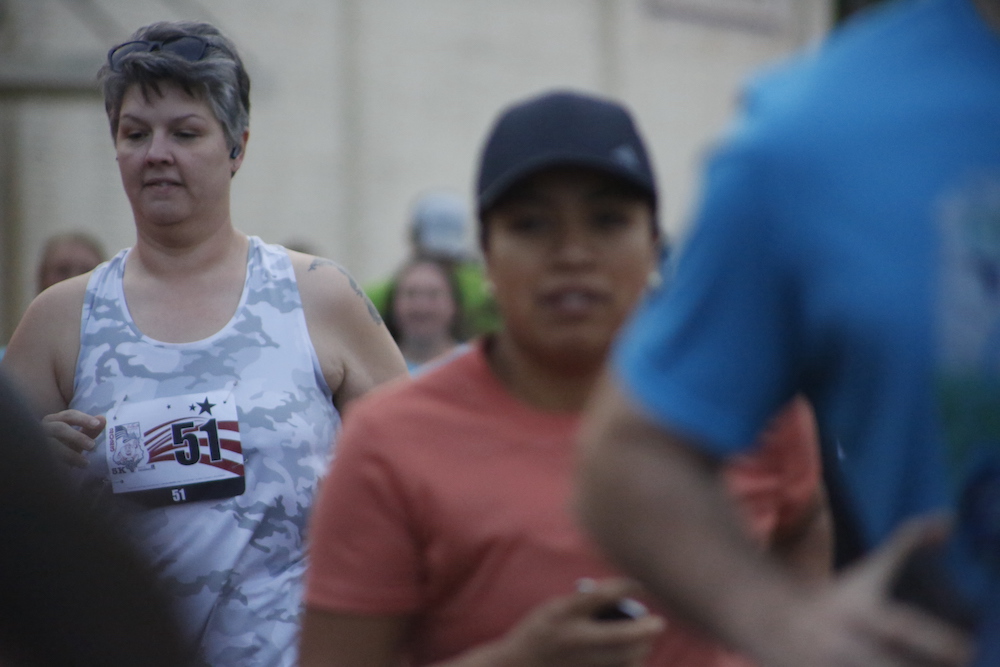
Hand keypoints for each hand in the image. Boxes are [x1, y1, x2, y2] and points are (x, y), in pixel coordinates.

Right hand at [41, 410, 105, 466]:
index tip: (97, 424)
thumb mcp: (78, 440)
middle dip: (78, 436)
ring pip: (52, 444)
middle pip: (60, 428)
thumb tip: (103, 419)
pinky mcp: (34, 456)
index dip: (84, 419)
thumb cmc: (63, 448)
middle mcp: (43, 428)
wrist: (45, 467)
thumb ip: (90, 430)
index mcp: (54, 420)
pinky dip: (60, 463)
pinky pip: (47, 458)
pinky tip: (70, 469)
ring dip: (71, 453)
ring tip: (85, 463)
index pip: (69, 415)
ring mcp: (36, 442)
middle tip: (92, 446)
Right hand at [496, 578, 664, 666]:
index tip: (639, 586)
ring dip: (640, 651)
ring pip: (624, 660)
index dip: (626, 587)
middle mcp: (573, 637)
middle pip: (622, 636)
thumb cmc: (538, 631)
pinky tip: (632, 660)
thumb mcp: (554, 608)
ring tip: (645, 643)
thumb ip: (584, 603)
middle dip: (646, 629)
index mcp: (564, 612)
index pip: (603, 595)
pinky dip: (627, 666)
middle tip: (659, 623)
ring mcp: (578, 662)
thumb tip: (623, 601)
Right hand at [754, 517, 973, 666]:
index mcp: (857, 611)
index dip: (934, 639)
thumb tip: (949, 519)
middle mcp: (842, 642)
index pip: (899, 625)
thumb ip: (907, 543)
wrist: (770, 619)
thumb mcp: (869, 571)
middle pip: (883, 666)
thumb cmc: (836, 597)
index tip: (967, 649)